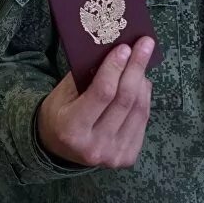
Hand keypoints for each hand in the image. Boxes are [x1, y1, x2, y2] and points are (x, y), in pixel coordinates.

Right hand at [37, 37, 154, 168]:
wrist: (58, 148)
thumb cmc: (59, 113)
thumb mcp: (62, 93)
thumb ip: (85, 76)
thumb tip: (114, 51)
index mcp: (72, 129)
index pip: (102, 93)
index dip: (115, 68)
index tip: (125, 47)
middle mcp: (94, 146)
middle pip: (124, 100)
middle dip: (136, 68)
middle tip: (145, 45)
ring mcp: (113, 155)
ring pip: (138, 110)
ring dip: (142, 81)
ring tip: (142, 60)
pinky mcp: (127, 157)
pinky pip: (142, 121)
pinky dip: (144, 97)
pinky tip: (141, 82)